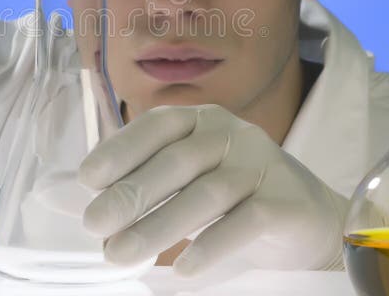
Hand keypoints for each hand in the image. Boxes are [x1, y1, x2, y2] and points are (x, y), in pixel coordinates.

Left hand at [78, 104, 347, 275]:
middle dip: (132, 192)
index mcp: (202, 120)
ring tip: (121, 254)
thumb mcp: (188, 179)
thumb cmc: (234, 197)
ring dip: (159, 226)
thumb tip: (80, 201)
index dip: (121, 148)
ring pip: (207, 193)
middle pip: (178, 160)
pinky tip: (183, 268)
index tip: (88, 179)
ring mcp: (262, 164)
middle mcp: (232, 134)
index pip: (157, 125)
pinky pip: (247, 221)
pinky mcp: (286, 200)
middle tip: (95, 223)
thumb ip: (146, 180)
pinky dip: (212, 245)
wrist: (307, 220)